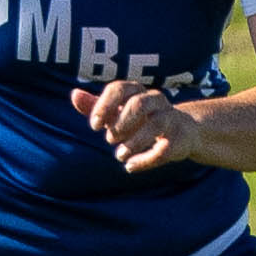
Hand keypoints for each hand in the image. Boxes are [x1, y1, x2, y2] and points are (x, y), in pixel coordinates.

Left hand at [81, 74, 208, 176]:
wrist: (181, 131)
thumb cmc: (140, 120)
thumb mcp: (115, 112)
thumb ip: (94, 106)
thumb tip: (74, 94)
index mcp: (136, 91)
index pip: (118, 89)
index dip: (104, 106)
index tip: (94, 126)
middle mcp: (155, 100)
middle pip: (138, 104)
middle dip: (121, 123)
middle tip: (110, 139)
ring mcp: (170, 118)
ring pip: (155, 124)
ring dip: (134, 142)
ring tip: (119, 156)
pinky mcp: (180, 139)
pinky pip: (165, 149)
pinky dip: (146, 160)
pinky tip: (130, 167)